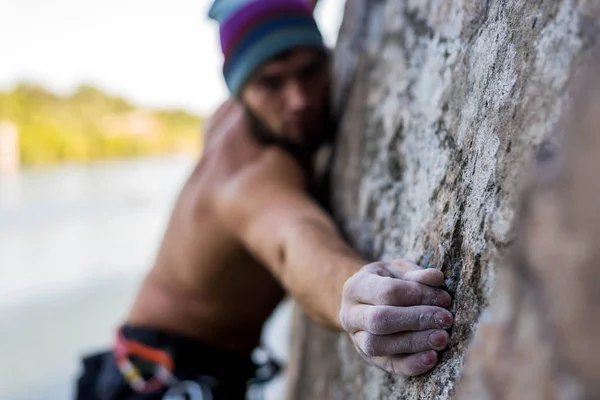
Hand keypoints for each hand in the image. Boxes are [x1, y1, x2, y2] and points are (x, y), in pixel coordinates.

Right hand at [339, 260, 452, 375]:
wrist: (366, 302)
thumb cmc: (387, 282)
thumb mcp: (398, 271)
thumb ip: (416, 274)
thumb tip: (436, 278)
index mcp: (355, 287)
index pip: (387, 292)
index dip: (418, 295)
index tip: (444, 298)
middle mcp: (350, 314)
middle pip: (380, 320)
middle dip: (416, 320)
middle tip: (446, 319)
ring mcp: (356, 339)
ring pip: (379, 345)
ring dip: (414, 343)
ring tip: (442, 338)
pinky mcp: (369, 358)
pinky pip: (388, 365)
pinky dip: (411, 364)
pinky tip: (432, 357)